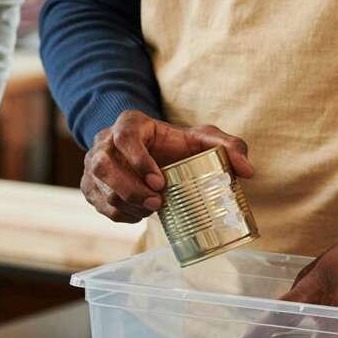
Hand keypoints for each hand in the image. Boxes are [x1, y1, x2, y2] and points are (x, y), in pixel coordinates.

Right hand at [83, 111, 253, 222]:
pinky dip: (119, 214)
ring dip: (125, 203)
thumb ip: (229, 146)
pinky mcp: (90, 185)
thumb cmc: (176, 145)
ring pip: (98, 186)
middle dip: (130, 189)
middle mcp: (104, 141)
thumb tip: (247, 171)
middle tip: (157, 203)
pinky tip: (139, 214)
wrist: (151, 154)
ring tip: (151, 209)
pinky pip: (98, 203)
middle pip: (104, 165)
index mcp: (129, 124)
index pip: (124, 136)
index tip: (160, 181)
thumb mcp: (203, 139)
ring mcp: (93, 164)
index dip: (138, 160)